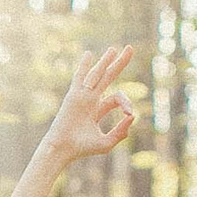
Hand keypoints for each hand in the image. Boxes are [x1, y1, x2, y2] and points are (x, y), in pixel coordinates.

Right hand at [42, 44, 137, 164]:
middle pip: (107, 77)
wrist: (64, 148)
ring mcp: (82, 97)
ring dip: (105, 61)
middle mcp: (90, 100)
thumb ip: (121, 131)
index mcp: (97, 109)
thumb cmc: (82, 148)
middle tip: (130, 48)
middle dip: (119, 63)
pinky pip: (80, 78)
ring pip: (96, 74)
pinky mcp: (74, 96)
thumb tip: (132, 115)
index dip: (127, 103)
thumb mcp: (106, 142)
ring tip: (114, 48)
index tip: (129, 113)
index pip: (117, 98)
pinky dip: (84, 66)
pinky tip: (88, 54)